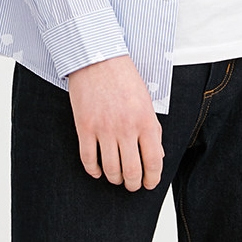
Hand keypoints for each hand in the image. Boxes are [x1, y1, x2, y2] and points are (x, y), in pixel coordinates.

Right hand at [67, 55, 163, 191]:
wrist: (97, 57)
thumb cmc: (124, 77)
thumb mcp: (146, 101)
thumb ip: (152, 129)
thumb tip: (156, 156)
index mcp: (145, 120)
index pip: (153, 162)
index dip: (152, 179)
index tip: (149, 183)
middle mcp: (126, 127)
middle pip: (132, 171)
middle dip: (133, 184)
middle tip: (132, 184)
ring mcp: (103, 128)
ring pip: (110, 169)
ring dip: (114, 178)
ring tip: (116, 177)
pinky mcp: (84, 126)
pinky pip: (88, 159)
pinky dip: (93, 170)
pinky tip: (98, 170)